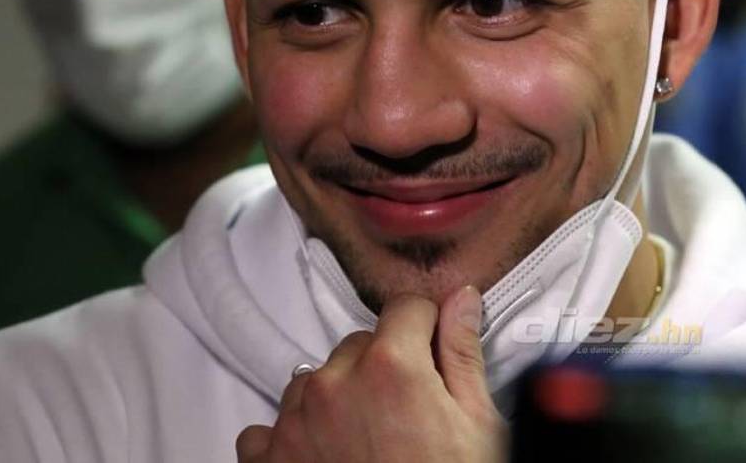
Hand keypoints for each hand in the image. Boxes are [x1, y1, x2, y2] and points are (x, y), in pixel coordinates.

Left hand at [236, 286, 505, 461]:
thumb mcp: (477, 427)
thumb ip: (462, 354)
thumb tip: (462, 299)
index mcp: (392, 367)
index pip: (407, 309)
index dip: (428, 331)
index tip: (434, 358)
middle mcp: (334, 384)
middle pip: (361, 344)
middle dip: (385, 368)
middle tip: (409, 416)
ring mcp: (294, 423)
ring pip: (315, 380)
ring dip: (337, 398)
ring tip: (368, 443)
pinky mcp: (269, 461)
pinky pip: (268, 428)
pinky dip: (290, 438)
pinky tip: (323, 460)